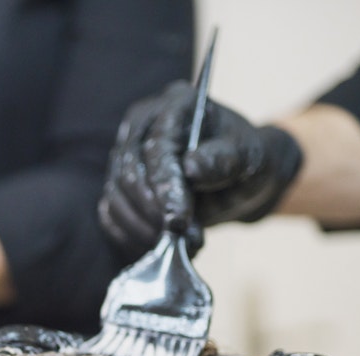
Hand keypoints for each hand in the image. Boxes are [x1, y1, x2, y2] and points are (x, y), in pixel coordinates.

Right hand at [99, 81, 302, 259]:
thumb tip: (192, 167)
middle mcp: (143, 125)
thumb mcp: (250, 158)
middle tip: (179, 237)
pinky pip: (110, 214)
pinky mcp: (118, 183)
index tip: (179, 220)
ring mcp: (125, 154)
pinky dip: (130, 235)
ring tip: (175, 244)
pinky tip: (156, 245)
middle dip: (152, 212)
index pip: (157, 147)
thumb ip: (225, 159)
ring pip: (115, 196)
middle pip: (128, 173)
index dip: (164, 186)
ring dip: (142, 228)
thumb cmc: (247, 162)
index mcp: (176, 105)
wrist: (238, 181)